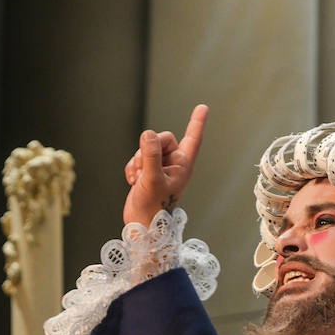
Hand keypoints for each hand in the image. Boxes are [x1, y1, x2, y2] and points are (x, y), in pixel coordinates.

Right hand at [123, 104, 208, 226]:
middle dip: (148, 149)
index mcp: (183, 165)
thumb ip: (151, 155)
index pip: (192, 138)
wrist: (142, 226)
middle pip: (161, 138)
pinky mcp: (147, 172)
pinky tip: (132, 181)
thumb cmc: (153, 208)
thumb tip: (147, 134)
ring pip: (146, 147)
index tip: (203, 107)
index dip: (197, 122)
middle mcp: (173, 164)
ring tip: (138, 178)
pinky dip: (132, 167)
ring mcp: (160, 168)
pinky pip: (138, 158)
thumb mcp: (152, 179)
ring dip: (138, 160)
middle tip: (143, 167)